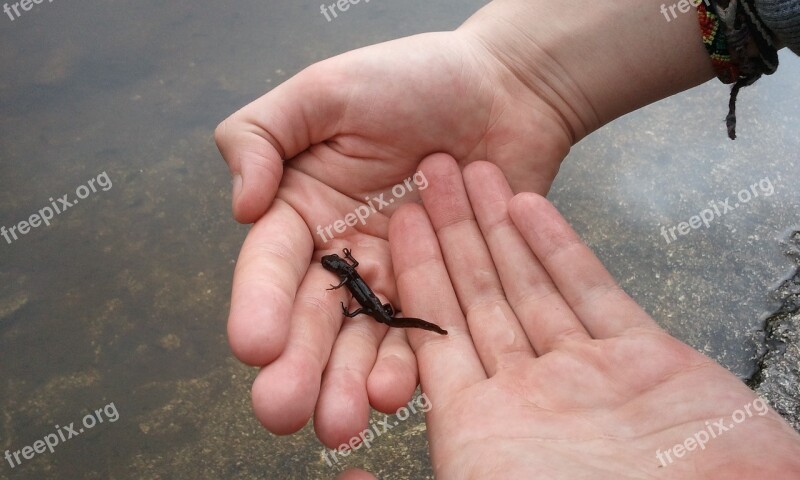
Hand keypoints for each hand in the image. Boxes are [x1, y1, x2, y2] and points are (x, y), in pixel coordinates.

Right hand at [215, 29, 571, 446]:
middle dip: (297, 366)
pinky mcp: (443, 293)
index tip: (254, 345)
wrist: (505, 92)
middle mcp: (342, 253)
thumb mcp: (325, 91)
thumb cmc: (414, 79)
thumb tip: (241, 206)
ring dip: (348, 382)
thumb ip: (261, 135)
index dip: (259, 304)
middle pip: (313, 319)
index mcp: (303, 208)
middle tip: (283, 411)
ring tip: (339, 421)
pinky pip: (423, 336)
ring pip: (364, 340)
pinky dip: (408, 365)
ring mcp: (395, 278)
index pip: (271, 264)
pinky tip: (395, 392)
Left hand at [388, 155, 799, 477]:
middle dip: (453, 236)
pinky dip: (559, 248)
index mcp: (481, 431)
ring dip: (499, 228)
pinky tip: (528, 204)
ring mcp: (586, 375)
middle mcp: (528, 396)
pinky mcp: (645, 359)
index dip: (414, 276)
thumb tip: (349, 471)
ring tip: (473, 171)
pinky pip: (591, 291)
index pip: (434, 337)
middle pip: (478, 299)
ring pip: (529, 285)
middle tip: (429, 174)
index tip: (395, 223)